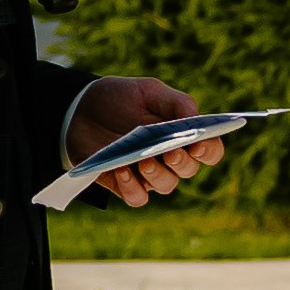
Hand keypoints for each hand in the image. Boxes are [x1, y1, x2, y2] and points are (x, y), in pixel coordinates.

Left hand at [67, 75, 226, 208]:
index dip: (209, 150)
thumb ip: (176, 103)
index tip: (199, 144)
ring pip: (166, 186)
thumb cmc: (120, 98)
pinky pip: (138, 198)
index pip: (209, 150)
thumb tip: (195, 120)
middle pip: (189, 170)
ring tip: (143, 161)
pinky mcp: (125, 185)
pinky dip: (132, 188)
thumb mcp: (148, 91)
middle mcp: (169, 158)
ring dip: (158, 175)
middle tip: (170, 152)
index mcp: (182, 134)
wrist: (79, 109)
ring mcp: (148, 174)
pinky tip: (121, 171)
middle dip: (182, 163)